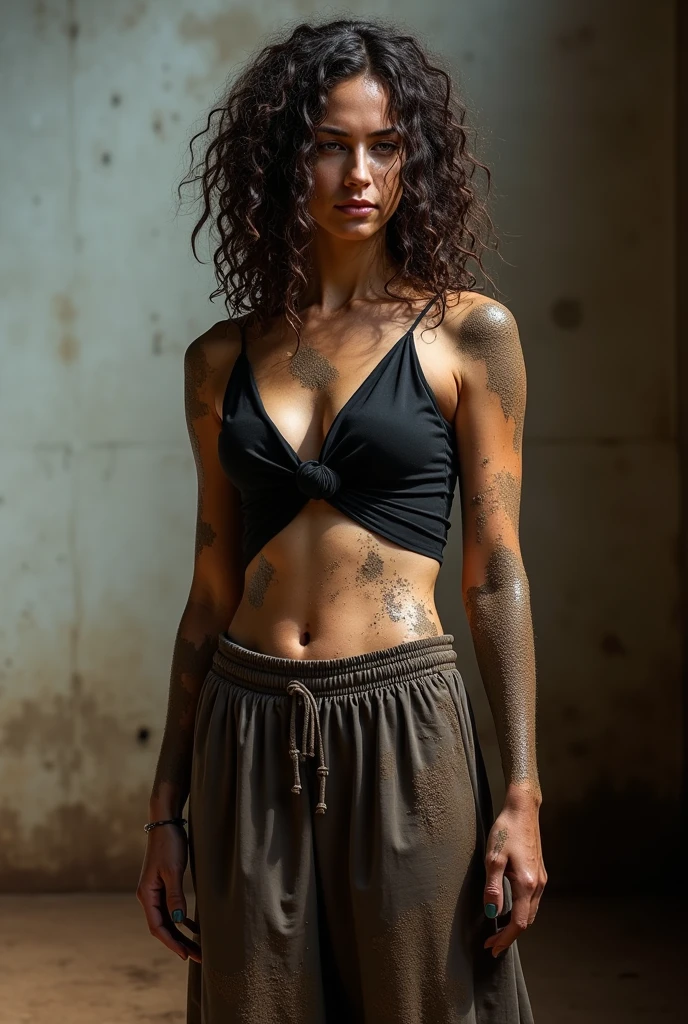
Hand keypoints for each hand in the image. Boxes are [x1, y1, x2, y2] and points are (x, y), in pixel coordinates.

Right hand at [136, 824, 201, 962]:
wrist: (165, 822)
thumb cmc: (169, 844)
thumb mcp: (173, 870)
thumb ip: (174, 895)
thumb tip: (179, 920)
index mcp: (147, 895)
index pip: (157, 926)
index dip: (171, 942)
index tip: (185, 955)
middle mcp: (148, 896)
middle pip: (163, 926)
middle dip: (179, 943)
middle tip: (198, 956)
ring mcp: (155, 891)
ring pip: (168, 919)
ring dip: (181, 933)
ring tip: (197, 947)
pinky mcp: (164, 885)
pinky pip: (171, 909)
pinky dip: (182, 919)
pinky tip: (192, 926)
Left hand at [482, 792, 546, 957]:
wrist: (523, 810)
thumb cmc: (506, 830)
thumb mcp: (493, 857)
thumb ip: (493, 886)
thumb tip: (492, 912)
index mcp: (527, 884)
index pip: (519, 923)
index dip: (505, 938)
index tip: (491, 948)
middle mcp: (538, 885)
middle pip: (527, 921)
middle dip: (510, 935)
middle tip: (492, 943)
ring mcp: (541, 879)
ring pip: (531, 912)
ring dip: (516, 924)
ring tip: (499, 930)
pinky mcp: (540, 872)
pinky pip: (532, 901)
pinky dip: (522, 911)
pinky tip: (511, 909)